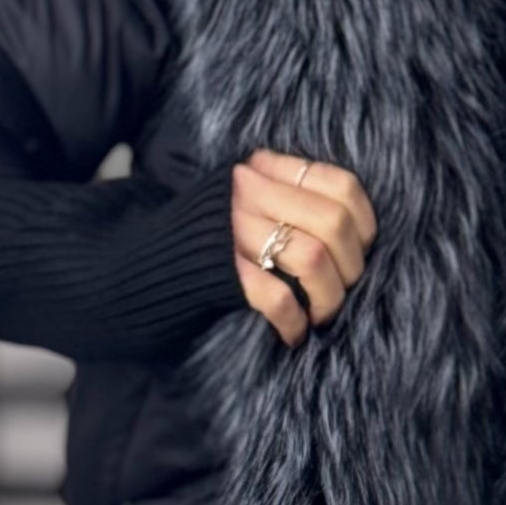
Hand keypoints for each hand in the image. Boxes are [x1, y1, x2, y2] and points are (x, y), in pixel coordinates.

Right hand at [230, 150, 377, 349]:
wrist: (140, 265)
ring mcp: (233, 231)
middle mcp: (250, 194)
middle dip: (352, 267)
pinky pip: (276, 296)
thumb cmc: (210, 239)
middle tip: (343, 290)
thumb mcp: (248, 202)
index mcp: (264, 171)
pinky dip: (294, 320)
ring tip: (320, 315)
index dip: (364, 223)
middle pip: (334, 223)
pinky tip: (293, 333)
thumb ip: (292, 199)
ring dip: (328, 298)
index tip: (360, 251)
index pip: (341, 185)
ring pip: (312, 259)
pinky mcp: (219, 273)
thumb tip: (357, 233)